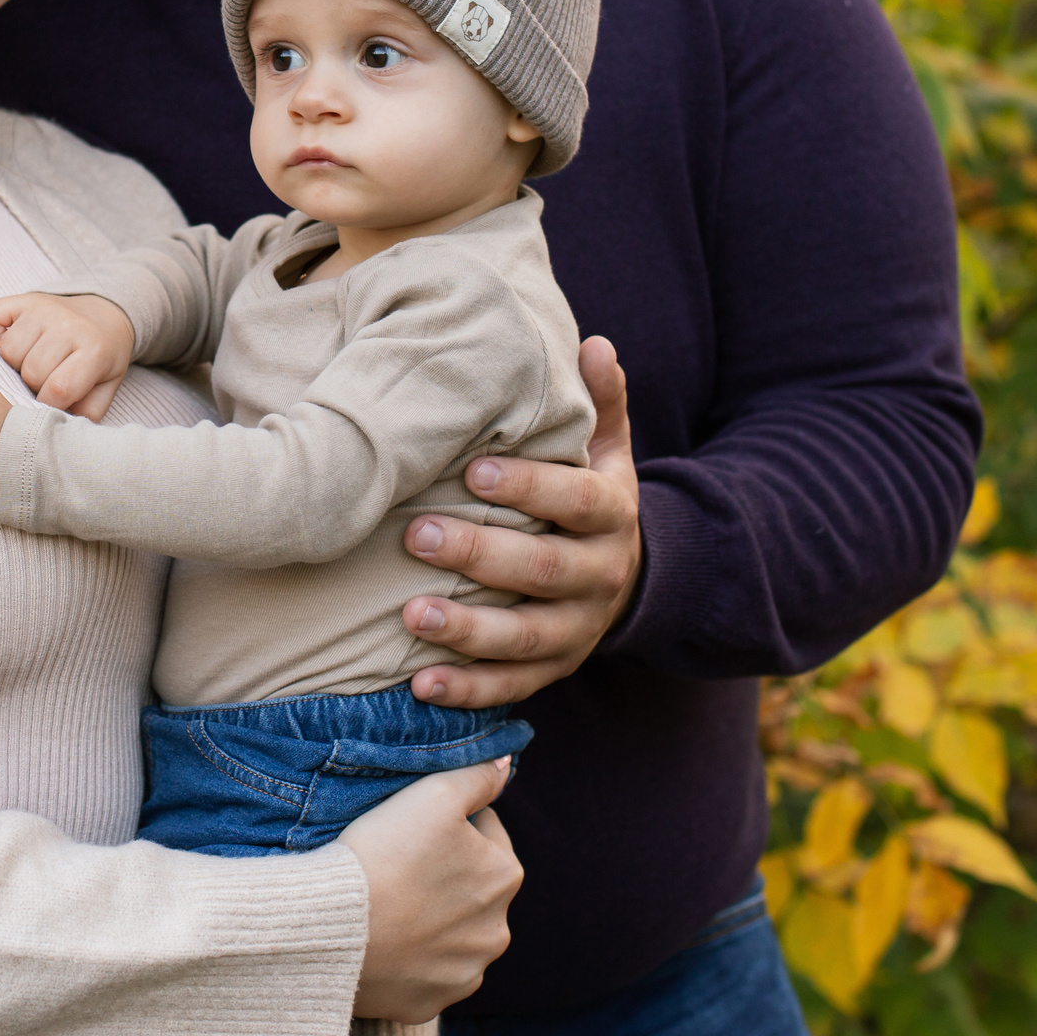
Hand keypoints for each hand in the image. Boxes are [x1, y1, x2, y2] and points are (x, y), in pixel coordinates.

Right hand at [0, 292, 134, 419]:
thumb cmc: (99, 358)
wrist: (103, 315)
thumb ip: (86, 412)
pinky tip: (14, 338)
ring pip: (7, 351)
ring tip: (32, 359)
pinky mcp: (21, 298)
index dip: (49, 404)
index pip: (58, 389)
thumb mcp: (105, 388)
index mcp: (94, 349)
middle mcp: (67, 325)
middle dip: (33, 384)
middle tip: (46, 377)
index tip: (53, 401)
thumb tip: (56, 427)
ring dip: (15, 362)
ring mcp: (42, 308)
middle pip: (30, 371)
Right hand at [340, 758, 521, 1021]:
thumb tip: (504, 765)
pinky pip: (426, 972)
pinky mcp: (431, 1002)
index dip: (448, 822)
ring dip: (431, 918)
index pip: (485, 832)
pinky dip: (411, 958)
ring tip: (388, 901)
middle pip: (471, 886)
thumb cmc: (382, 852)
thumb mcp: (432, 794)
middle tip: (397, 862)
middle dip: (445, 874)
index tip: (412, 826)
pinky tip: (383, 938)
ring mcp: (464, 973)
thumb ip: (476, 776)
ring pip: (452, 933)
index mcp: (505, 875)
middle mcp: (497, 931)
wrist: (331, 926)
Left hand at [402, 337, 641, 708]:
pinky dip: (467, 690)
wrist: (626, 575)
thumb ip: (601, 401)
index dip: (531, 487)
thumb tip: (594, 344)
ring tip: (410, 615)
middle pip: (545, 570)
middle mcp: (600, 576)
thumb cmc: (590, 495)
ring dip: (468, 630)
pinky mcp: (553, 669)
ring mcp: (578, 631)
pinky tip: (419, 686)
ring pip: (526, 637)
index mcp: (611, 515)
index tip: (474, 469)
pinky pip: (512, 687)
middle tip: (417, 535)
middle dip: (481, 555)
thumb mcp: (607, 448)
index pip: (578, 500)